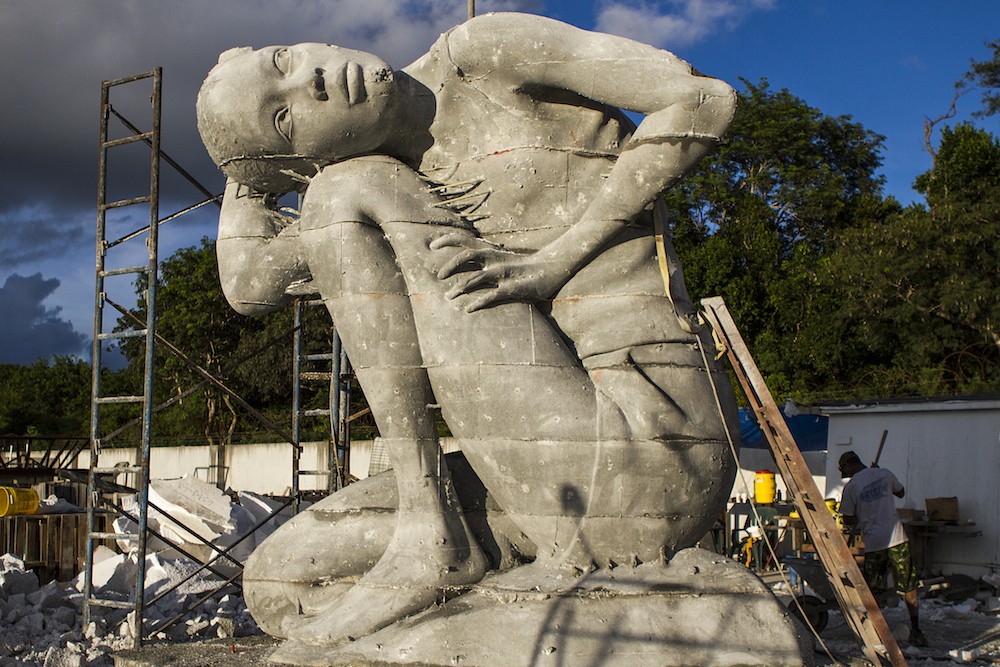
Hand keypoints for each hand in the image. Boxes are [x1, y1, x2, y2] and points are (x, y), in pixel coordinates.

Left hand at [430, 233, 570, 311]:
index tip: (431, 246)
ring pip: (476, 278)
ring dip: (459, 287)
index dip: (447, 240)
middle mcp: (494, 259)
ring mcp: (503, 273)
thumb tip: (461, 265)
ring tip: (448, 297)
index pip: (465, 240)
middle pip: (466, 256)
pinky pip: (492, 296)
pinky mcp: (512, 289)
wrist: (552, 268)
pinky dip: (478, 303)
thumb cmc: (522, 266)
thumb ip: (483, 260)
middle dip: (449, 266)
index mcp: (490, 250)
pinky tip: (468, 309)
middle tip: (439, 277)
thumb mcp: (501, 258)